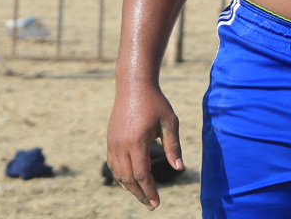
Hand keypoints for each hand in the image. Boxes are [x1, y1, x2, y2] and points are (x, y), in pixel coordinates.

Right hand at [107, 81, 183, 209]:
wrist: (133, 85)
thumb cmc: (155, 103)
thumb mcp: (170, 122)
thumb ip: (174, 146)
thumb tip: (179, 168)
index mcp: (137, 142)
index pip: (142, 175)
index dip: (149, 191)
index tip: (157, 203)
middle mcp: (121, 145)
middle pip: (129, 179)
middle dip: (140, 194)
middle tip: (151, 206)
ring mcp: (113, 143)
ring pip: (118, 174)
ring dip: (129, 187)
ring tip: (142, 196)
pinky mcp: (110, 140)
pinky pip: (113, 164)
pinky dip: (121, 176)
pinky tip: (130, 181)